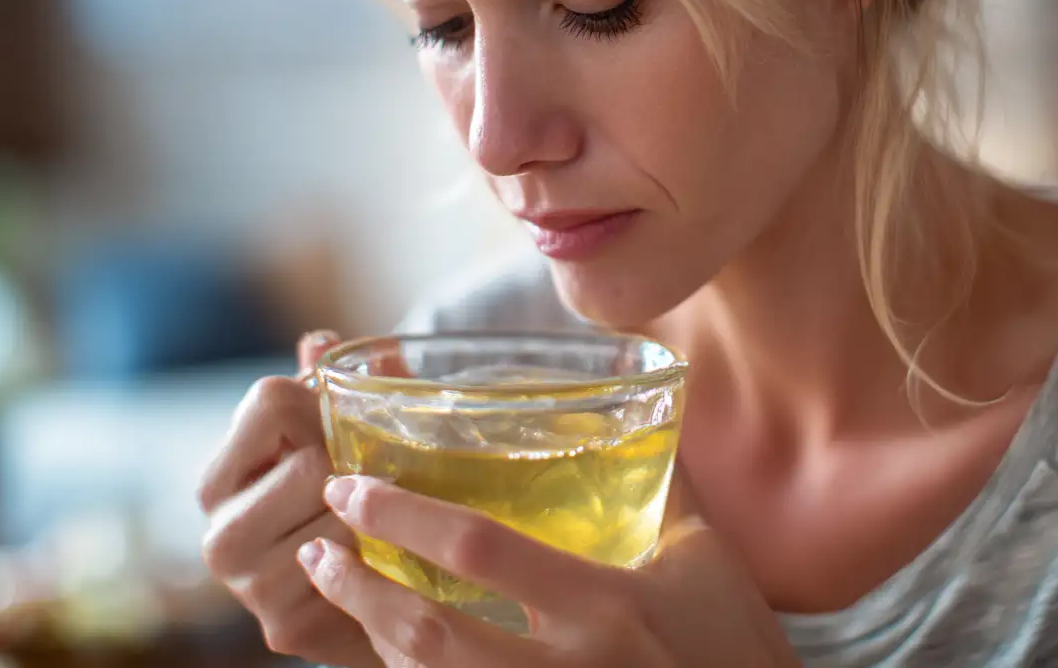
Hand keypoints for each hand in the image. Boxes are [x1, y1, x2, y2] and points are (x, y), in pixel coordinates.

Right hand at [198, 331, 381, 667]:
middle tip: (375, 477)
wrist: (361, 596)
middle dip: (358, 464)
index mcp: (218, 478)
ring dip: (377, 514)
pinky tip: (383, 562)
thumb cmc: (341, 498)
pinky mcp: (287, 629)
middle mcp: (217, 533)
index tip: (337, 424)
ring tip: (382, 519)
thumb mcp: (329, 433)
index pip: (271, 401)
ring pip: (343, 516)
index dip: (323, 403)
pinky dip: (383, 559)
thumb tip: (322, 340)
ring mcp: (248, 586)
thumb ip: (328, 384)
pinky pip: (359, 570)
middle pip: (315, 462)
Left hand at [297, 474, 801, 667]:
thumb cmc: (738, 645)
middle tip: (319, 543)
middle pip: (430, 634)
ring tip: (338, 587)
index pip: (481, 551)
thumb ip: (664, 486)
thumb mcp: (706, 558)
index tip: (355, 485)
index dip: (406, 515)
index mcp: (606, 607)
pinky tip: (390, 649)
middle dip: (361, 587)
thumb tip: (643, 412)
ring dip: (371, 635)